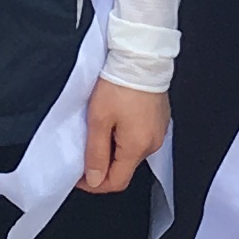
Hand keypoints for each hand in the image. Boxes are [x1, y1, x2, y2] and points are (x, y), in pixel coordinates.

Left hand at [80, 77, 168, 192]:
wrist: (141, 55)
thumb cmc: (120, 82)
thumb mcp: (98, 119)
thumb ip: (96, 153)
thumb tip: (95, 179)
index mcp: (138, 147)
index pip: (116, 182)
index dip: (94, 184)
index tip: (79, 176)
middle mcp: (153, 143)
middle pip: (124, 168)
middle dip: (103, 164)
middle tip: (86, 147)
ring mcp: (158, 131)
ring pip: (132, 152)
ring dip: (114, 148)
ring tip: (100, 128)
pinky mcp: (159, 119)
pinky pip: (140, 137)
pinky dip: (125, 136)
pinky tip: (116, 119)